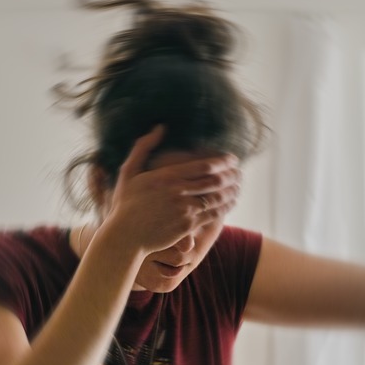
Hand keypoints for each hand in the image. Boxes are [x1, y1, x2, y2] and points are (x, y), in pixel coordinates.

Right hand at [99, 125, 240, 253]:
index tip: (233, 159)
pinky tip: (230, 203)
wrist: (124, 237)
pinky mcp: (188, 226)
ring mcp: (185, 209)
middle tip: (239, 172)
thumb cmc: (125, 204)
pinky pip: (213, 214)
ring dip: (232, 191)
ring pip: (218, 197)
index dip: (224, 162)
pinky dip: (226, 207)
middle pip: (216, 180)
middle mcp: (178, 191)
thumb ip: (143, 147)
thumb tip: (160, 127)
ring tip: (238, 186)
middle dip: (232, 175)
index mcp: (167, 176)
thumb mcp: (129, 171)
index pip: (205, 165)